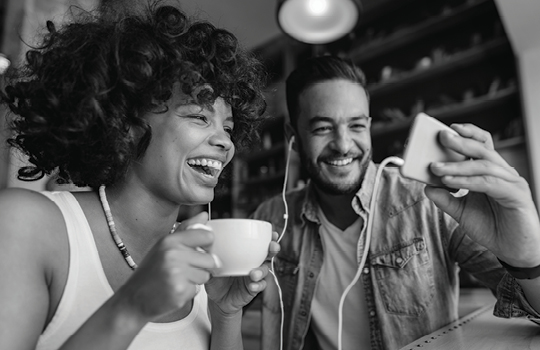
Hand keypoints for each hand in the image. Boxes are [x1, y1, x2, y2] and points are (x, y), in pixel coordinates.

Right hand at [117, 212, 218, 320]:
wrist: (134, 300)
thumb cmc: (150, 272)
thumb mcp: (165, 246)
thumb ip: (187, 229)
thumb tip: (204, 215)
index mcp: (170, 241)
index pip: (206, 235)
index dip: (207, 244)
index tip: (200, 249)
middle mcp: (173, 255)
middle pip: (209, 258)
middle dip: (201, 266)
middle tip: (184, 270)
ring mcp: (176, 274)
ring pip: (205, 275)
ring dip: (196, 280)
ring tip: (178, 280)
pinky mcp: (180, 291)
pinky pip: (198, 289)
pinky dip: (189, 291)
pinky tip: (175, 290)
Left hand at [205, 231, 279, 314]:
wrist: (216, 299)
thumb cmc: (216, 278)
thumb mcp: (211, 263)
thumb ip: (208, 253)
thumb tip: (202, 239)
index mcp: (245, 255)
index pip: (259, 244)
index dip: (268, 238)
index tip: (272, 234)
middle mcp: (252, 264)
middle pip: (268, 254)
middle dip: (272, 249)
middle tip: (272, 247)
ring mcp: (254, 277)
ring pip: (265, 270)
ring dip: (262, 270)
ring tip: (254, 274)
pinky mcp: (253, 289)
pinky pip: (260, 286)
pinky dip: (258, 285)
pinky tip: (253, 285)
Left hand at [425, 123, 539, 267]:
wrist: (515, 251)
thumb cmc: (493, 228)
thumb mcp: (461, 212)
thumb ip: (446, 199)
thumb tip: (427, 186)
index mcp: (491, 172)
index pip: (481, 145)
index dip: (467, 134)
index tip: (446, 129)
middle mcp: (502, 173)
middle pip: (482, 149)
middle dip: (460, 141)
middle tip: (441, 136)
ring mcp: (511, 182)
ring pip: (482, 165)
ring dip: (457, 165)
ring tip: (436, 167)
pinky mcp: (516, 194)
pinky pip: (488, 182)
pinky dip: (467, 180)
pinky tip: (450, 181)